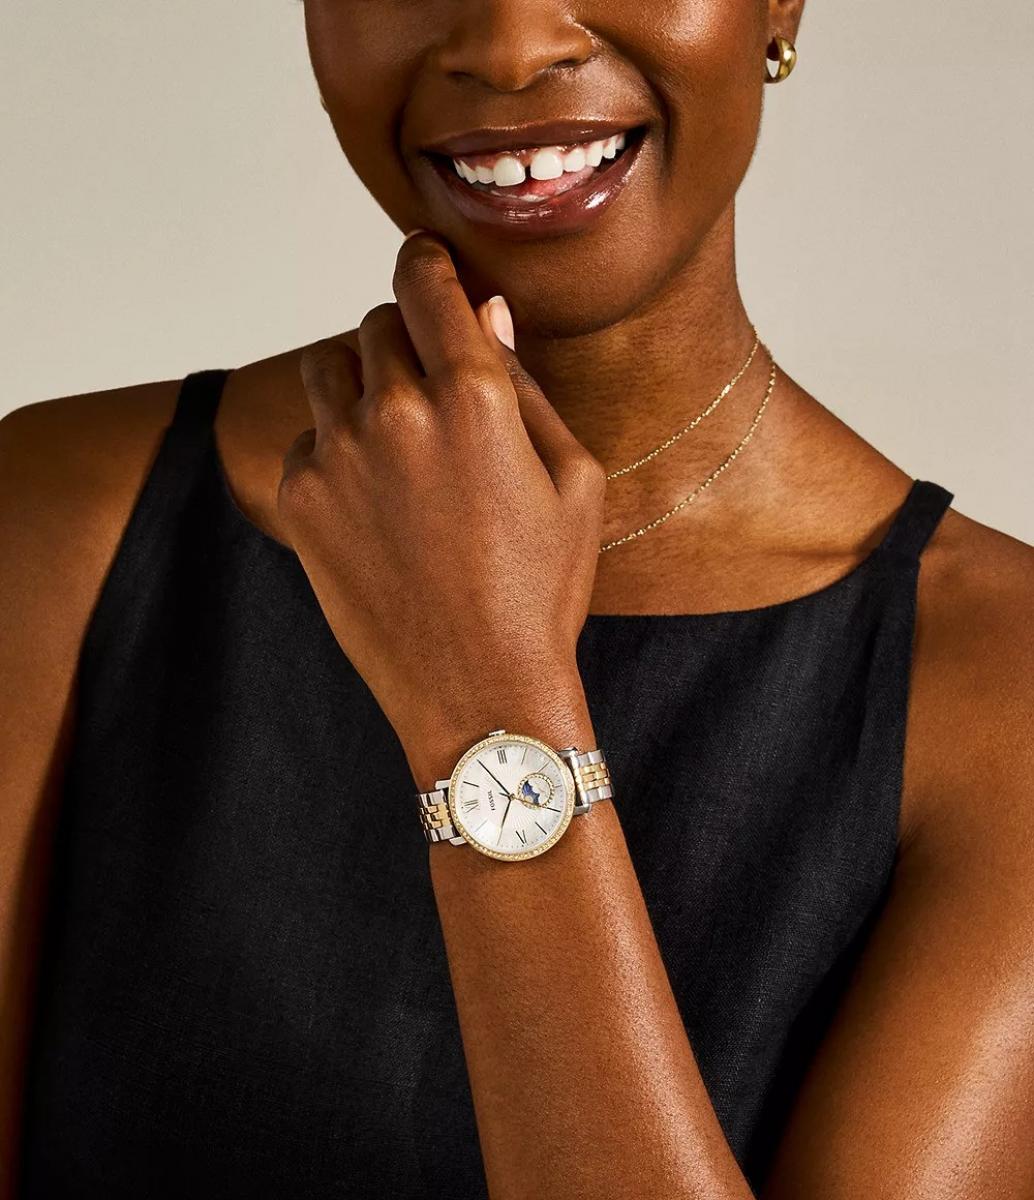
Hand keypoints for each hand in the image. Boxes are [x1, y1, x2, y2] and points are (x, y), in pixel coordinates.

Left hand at [277, 232, 604, 781]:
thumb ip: (525, 384)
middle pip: (376, 324)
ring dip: (361, 383)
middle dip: (404, 340)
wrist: (477, 689)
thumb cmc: (540, 590)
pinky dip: (335, 448)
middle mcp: (396, 412)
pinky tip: (376, 501)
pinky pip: (308, 438)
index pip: (426, 280)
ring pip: (329, 369)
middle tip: (433, 391)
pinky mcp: (302, 500)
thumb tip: (487, 313)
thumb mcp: (572, 480)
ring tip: (399, 440)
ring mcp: (339, 455)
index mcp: (474, 396)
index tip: (425, 260)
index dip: (425, 259)